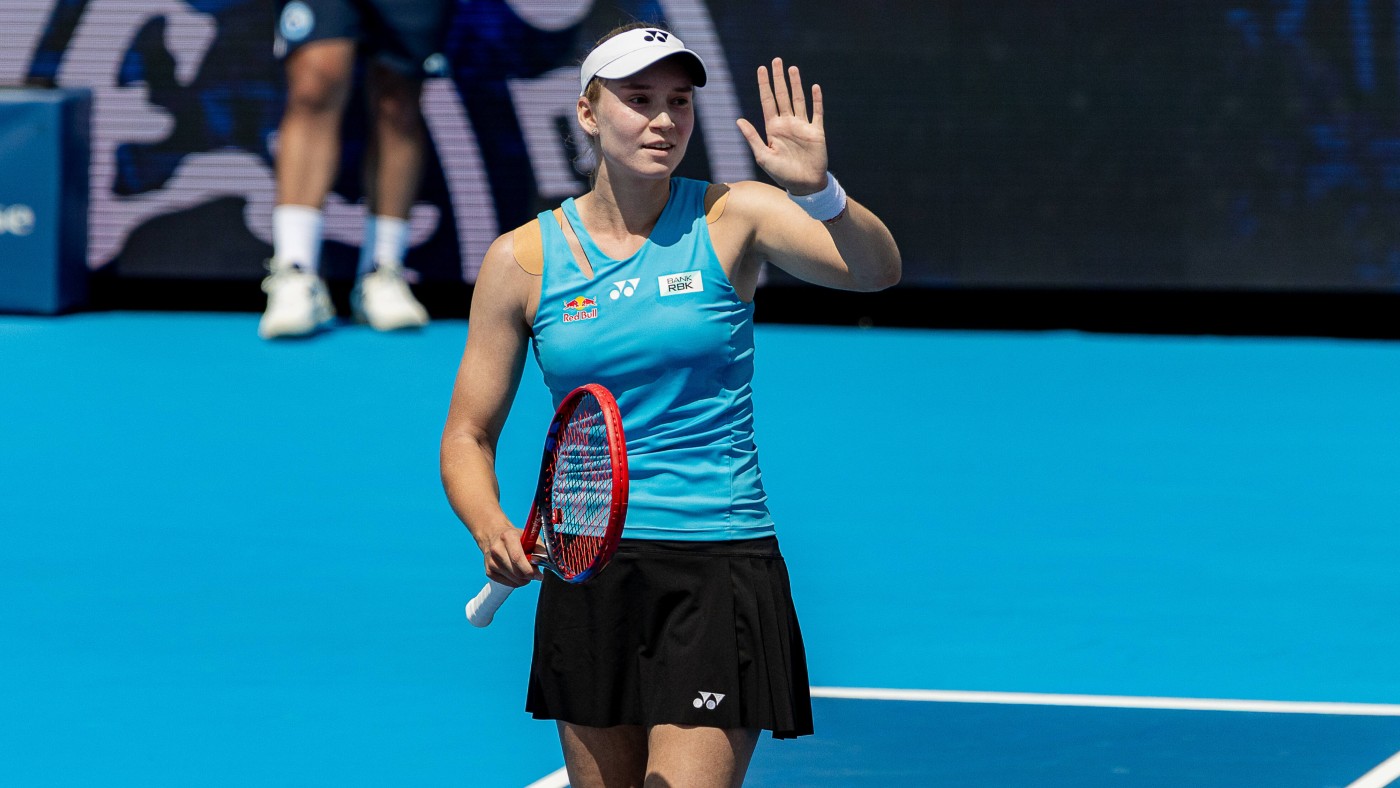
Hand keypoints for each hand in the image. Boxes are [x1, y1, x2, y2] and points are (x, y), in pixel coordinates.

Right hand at [482, 525, 540, 586]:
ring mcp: (491, 561)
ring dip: (524, 579)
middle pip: (516, 571)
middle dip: (529, 576)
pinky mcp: (489, 571)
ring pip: (513, 579)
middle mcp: (496, 549)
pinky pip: (507, 583)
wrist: (493, 535)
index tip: (539, 575)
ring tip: (526, 571)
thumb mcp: (529, 537)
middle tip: (535, 574)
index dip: (530, 569)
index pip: (517, 558)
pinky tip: (518, 573)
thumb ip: (539, 549)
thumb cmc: (515, 537)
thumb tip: (547, 562)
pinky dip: (516, 582)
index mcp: (508, 537)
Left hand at [736, 58, 828, 194]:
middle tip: (776, 60)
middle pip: (782, 95)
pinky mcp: (816, 131)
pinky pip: (817, 112)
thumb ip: (752, 137)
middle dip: (778, 78)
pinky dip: (816, 100)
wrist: (804, 185)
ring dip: (795, 84)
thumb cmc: (781, 173)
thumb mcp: (763, 156)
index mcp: (773, 128)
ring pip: (798, 99)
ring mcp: (802, 126)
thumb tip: (738, 120)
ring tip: (792, 69)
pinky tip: (814, 87)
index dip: (764, 85)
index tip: (761, 69)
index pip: (767, 101)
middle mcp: (787, 123)